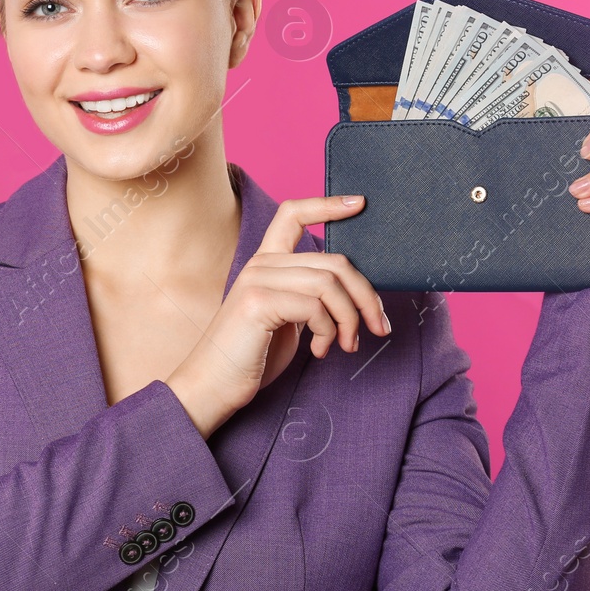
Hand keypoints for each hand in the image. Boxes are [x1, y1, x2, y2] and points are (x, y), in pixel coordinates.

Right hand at [166, 195, 387, 438]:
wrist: (211, 387)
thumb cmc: (249, 357)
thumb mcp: (285, 319)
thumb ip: (308, 297)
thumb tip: (353, 294)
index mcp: (266, 263)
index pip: (293, 214)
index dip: (328, 205)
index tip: (360, 204)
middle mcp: (260, 264)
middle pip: (334, 261)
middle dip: (366, 296)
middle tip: (378, 327)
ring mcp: (257, 280)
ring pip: (330, 284)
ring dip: (350, 319)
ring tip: (346, 345)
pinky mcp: (258, 302)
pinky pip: (315, 306)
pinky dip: (329, 331)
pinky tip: (319, 351)